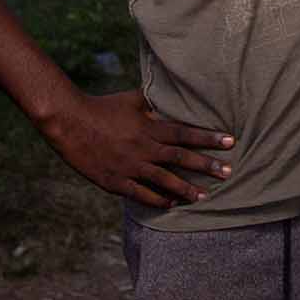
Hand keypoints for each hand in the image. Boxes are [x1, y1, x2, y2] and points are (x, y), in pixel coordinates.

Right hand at [39, 89, 234, 207]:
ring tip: (204, 196)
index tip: (230, 142)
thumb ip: (156, 102)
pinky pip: (140, 194)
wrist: (69, 122)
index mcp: (149, 127)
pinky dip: (157, 200)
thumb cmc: (103, 107)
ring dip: (185, 189)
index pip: (185, 134)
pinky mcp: (114, 181)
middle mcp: (142, 148)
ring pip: (163, 180)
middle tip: (228, 172)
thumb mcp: (133, 99)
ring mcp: (128, 166)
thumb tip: (175, 95)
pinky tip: (172, 204)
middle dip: (206, 166)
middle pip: (180, 159)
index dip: (208, 138)